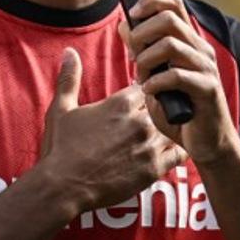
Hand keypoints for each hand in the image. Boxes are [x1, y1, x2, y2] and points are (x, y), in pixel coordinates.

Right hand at [39, 47, 186, 217]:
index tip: (145, 95)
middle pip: (164, 105)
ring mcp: (148, 145)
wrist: (63, 187)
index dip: (148, 89)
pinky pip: (179, 154)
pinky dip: (178, 149)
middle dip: (161, 108)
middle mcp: (139, 122)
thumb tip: (69, 52)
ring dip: (170, 128)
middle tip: (159, 113)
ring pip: (173, 128)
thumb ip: (69, 78)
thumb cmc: (60, 148)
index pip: (148, 86)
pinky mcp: (153, 169)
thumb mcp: (61, 109)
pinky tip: (174, 149)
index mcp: (121, 104)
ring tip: (168, 131)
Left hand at [119, 0, 238, 165]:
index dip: (150, 1)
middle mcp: (200, 49)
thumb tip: (125, 25)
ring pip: (170, 44)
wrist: (207, 145)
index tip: (132, 14)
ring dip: (146, 60)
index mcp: (190, 42)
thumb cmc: (179, 112)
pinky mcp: (207, 89)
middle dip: (141, 33)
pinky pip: (176, 75)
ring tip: (142, 78)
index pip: (174, 3)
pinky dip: (155, 82)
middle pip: (168, 18)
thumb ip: (142, 52)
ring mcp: (206, 68)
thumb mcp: (154, 78)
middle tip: (133, 56)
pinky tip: (150, 92)